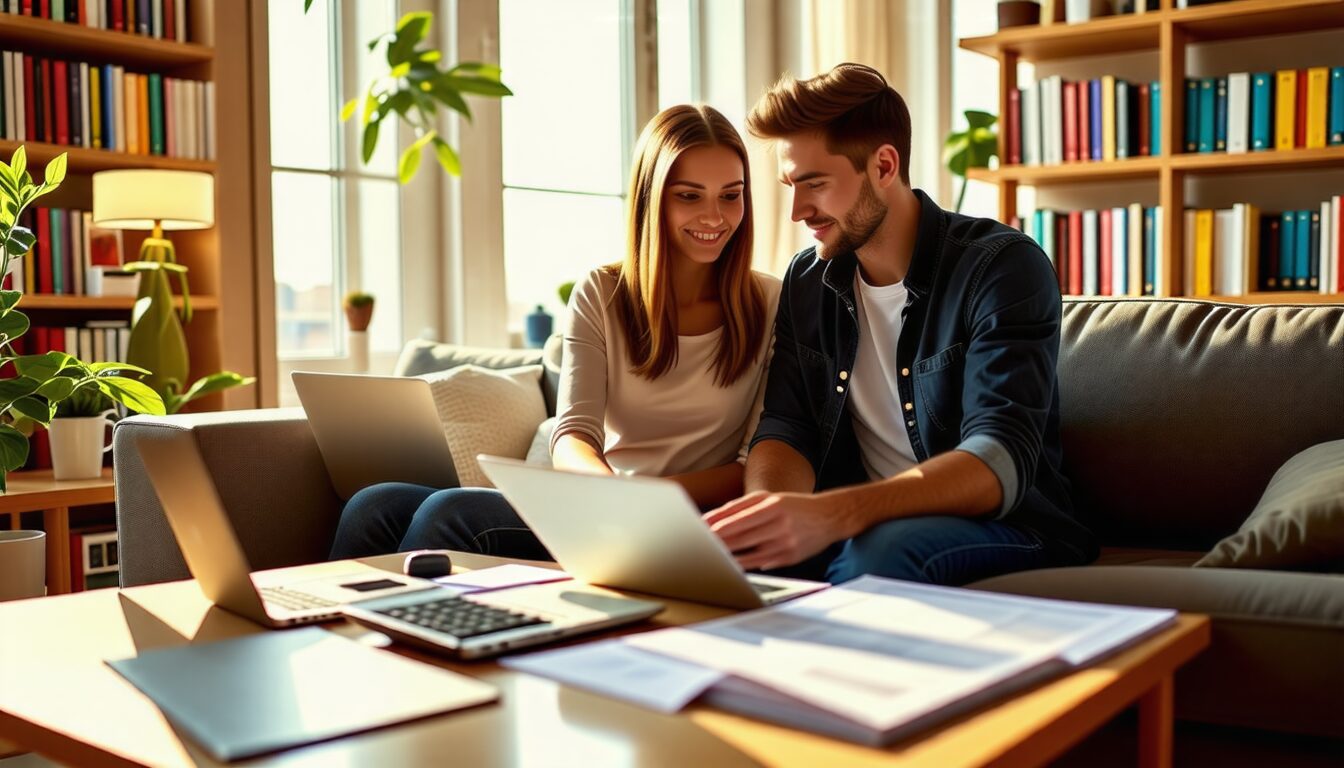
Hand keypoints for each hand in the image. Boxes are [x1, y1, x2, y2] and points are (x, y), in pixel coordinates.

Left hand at [703, 491, 844, 571]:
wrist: (829, 517)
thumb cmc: (793, 506)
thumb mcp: (770, 498)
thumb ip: (740, 507)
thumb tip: (713, 519)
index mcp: (773, 506)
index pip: (739, 518)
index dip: (717, 526)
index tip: (699, 530)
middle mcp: (780, 525)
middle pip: (741, 537)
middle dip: (718, 542)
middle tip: (697, 545)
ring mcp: (785, 544)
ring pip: (749, 555)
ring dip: (728, 556)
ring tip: (710, 556)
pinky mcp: (789, 558)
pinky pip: (761, 563)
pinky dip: (744, 564)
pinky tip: (730, 563)